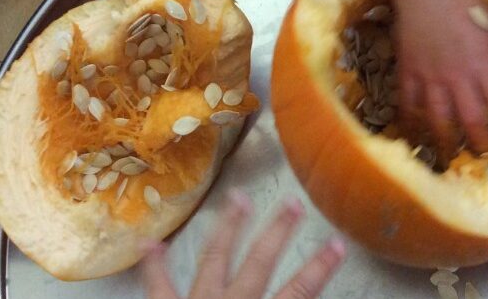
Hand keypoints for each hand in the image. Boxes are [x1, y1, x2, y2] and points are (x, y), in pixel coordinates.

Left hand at [142, 191, 345, 298]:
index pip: (298, 293)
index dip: (320, 268)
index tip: (338, 245)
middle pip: (259, 263)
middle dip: (278, 231)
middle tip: (293, 203)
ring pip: (215, 260)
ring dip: (228, 227)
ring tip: (238, 199)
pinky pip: (158, 288)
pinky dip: (152, 264)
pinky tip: (149, 240)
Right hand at [377, 0, 487, 152]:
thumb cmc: (462, 2)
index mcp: (483, 65)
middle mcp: (458, 77)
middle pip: (473, 121)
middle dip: (483, 144)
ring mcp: (430, 78)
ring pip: (439, 120)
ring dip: (448, 141)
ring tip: (452, 155)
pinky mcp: (408, 72)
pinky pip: (408, 103)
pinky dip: (412, 120)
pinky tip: (415, 131)